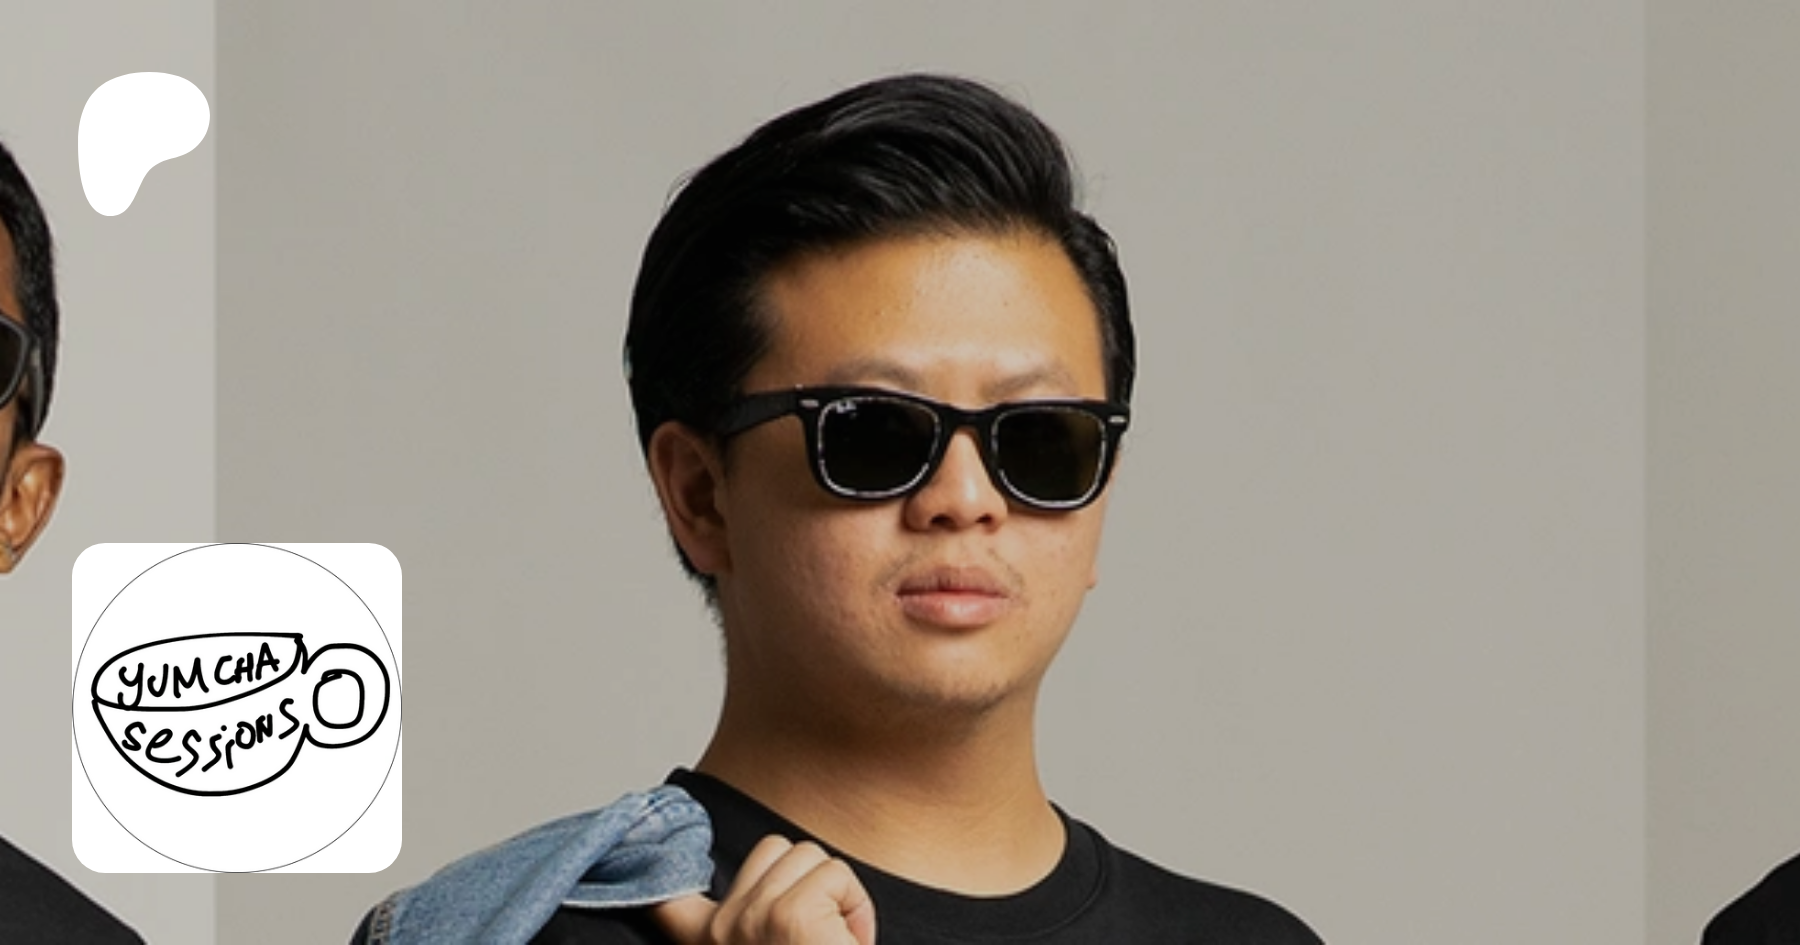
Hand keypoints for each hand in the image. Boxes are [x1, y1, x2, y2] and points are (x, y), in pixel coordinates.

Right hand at [650, 835, 876, 944]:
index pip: (667, 900)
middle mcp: (722, 930)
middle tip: (819, 935)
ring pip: (809, 855)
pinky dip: (858, 907)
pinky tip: (851, 944)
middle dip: (808, 879)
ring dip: (838, 894)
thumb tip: (750, 903)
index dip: (661, 874)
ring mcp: (753, 919)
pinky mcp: (792, 917)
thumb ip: (747, 932)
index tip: (645, 862)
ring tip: (835, 943)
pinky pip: (837, 875)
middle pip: (775, 848)